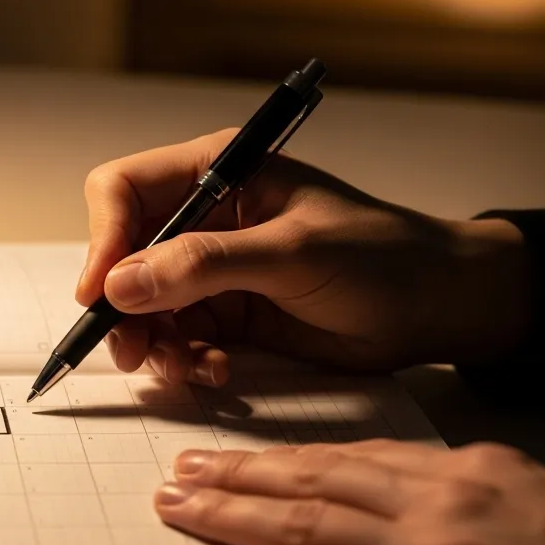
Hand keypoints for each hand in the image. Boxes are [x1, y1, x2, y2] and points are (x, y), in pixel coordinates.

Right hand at [77, 129, 532, 384]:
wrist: (440, 308)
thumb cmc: (382, 257)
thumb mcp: (293, 253)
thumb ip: (205, 265)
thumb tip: (120, 285)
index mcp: (218, 173)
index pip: (124, 191)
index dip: (104, 239)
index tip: (104, 293)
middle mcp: (206, 218)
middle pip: (123, 255)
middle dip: (124, 306)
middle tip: (135, 350)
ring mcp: (214, 270)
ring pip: (144, 306)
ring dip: (153, 342)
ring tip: (185, 367)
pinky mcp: (228, 314)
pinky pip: (178, 339)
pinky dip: (185, 360)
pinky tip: (216, 371)